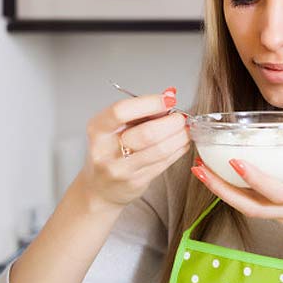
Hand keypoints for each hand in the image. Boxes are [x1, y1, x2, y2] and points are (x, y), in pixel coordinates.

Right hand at [82, 87, 190, 208]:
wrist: (100, 187)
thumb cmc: (110, 150)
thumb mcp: (117, 126)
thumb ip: (141, 110)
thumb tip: (169, 95)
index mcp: (98, 129)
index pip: (121, 111)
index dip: (149, 103)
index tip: (168, 100)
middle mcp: (105, 150)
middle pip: (146, 133)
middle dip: (171, 123)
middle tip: (180, 118)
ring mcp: (121, 169)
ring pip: (159, 150)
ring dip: (179, 137)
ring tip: (185, 130)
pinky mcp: (136, 182)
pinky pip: (164, 163)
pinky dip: (178, 150)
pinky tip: (181, 143)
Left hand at [190, 102, 282, 268]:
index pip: (277, 191)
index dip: (254, 178)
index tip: (234, 162)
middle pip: (251, 206)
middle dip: (221, 189)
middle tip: (198, 169)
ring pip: (251, 210)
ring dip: (225, 193)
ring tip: (203, 172)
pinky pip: (260, 211)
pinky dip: (241, 197)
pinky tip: (229, 181)